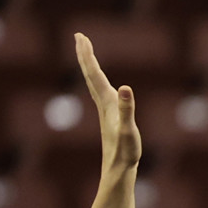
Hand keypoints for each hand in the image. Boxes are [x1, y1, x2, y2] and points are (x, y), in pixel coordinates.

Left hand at [76, 32, 140, 171]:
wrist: (117, 172)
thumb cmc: (124, 153)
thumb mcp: (128, 130)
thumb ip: (127, 109)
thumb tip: (125, 87)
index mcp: (107, 103)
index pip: (94, 74)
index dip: (88, 55)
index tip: (80, 36)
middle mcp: (103, 104)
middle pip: (90, 75)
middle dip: (85, 55)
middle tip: (79, 36)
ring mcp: (106, 111)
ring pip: (94, 83)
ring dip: (90, 67)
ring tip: (88, 54)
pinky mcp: (111, 118)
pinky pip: (102, 92)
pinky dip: (99, 81)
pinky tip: (103, 84)